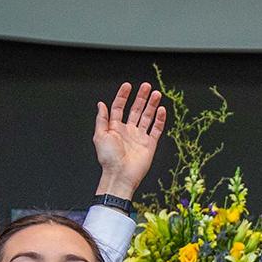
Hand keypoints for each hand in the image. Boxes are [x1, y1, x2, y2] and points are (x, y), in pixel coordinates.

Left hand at [94, 81, 166, 198]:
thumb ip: (102, 119)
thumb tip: (101, 104)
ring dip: (151, 105)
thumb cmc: (108, 159)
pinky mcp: (149, 144)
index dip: (123, 96)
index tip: (127, 86)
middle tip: (146, 86)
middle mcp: (128, 131)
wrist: (120, 175)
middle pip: (136, 109)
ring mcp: (139, 137)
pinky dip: (160, 120)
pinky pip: (156, 129)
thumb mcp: (100, 136)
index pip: (119, 107)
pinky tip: (161, 110)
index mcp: (115, 128)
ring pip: (147, 117)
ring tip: (156, 93)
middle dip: (141, 97)